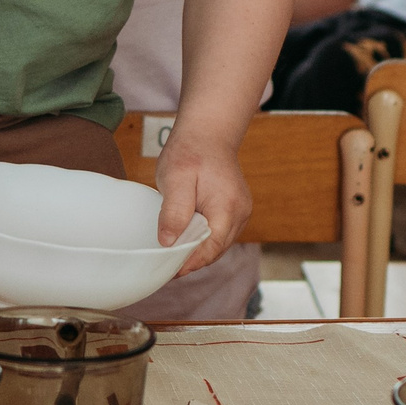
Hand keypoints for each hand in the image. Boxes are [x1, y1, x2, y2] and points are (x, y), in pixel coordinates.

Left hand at [153, 132, 250, 275]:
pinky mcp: (235, 210)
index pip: (211, 249)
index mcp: (228, 208)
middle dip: (192, 260)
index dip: (190, 264)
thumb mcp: (175, 178)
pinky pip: (219, 233)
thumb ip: (174, 211)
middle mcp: (240, 213)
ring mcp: (240, 212)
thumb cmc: (191, 151)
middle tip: (165, 267)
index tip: (168, 272)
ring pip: (218, 244)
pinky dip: (203, 239)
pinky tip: (185, 239)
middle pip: (216, 250)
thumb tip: (168, 243)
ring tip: (172, 256)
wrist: (208, 132)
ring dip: (198, 251)